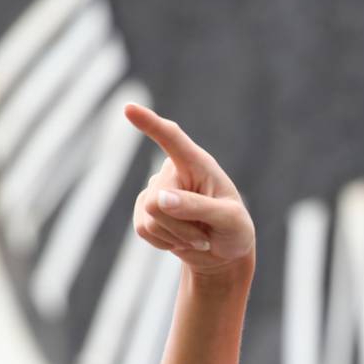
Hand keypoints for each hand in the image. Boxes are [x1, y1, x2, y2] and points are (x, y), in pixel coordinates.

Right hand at [124, 103, 255, 275]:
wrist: (224, 254)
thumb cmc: (234, 230)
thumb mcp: (229, 219)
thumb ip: (198, 206)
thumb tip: (159, 198)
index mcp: (197, 163)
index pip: (172, 138)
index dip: (150, 124)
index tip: (129, 109)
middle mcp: (173, 172)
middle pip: (157, 201)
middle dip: (181, 226)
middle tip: (206, 234)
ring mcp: (156, 191)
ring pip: (150, 218)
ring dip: (177, 237)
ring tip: (198, 237)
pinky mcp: (145, 212)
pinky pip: (143, 230)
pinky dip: (166, 243)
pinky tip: (181, 240)